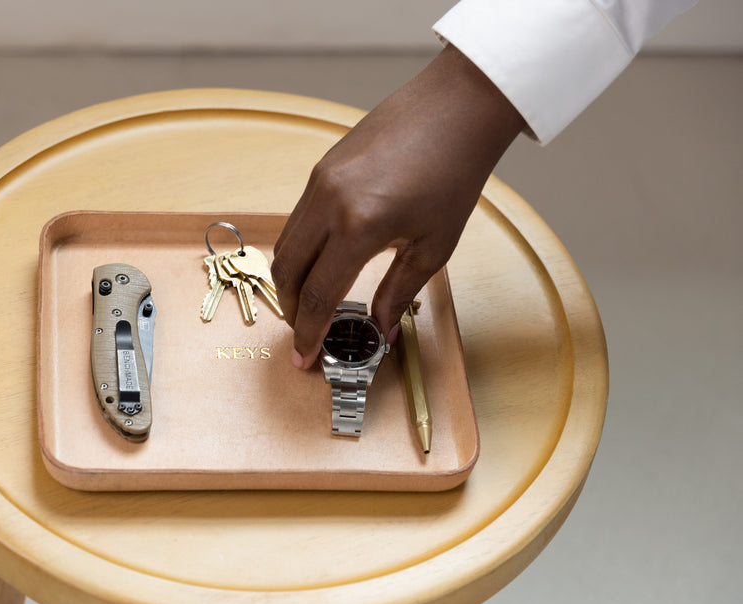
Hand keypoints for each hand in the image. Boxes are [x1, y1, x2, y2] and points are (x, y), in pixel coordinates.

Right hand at [271, 46, 525, 368]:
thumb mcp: (434, 245)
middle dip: (291, 309)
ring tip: (311, 301)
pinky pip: (298, 219)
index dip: (308, 332)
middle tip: (306, 332)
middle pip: (288, 272)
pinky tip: (322, 261)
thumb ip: (398, 292)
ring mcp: (319, 181)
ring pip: (286, 244)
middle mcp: (329, 202)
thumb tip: (380, 330)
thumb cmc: (455, 171)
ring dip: (292, 280)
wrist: (457, 107)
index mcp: (360, 226)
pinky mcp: (321, 168)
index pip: (319, 294)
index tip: (306, 357)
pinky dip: (301, 249)